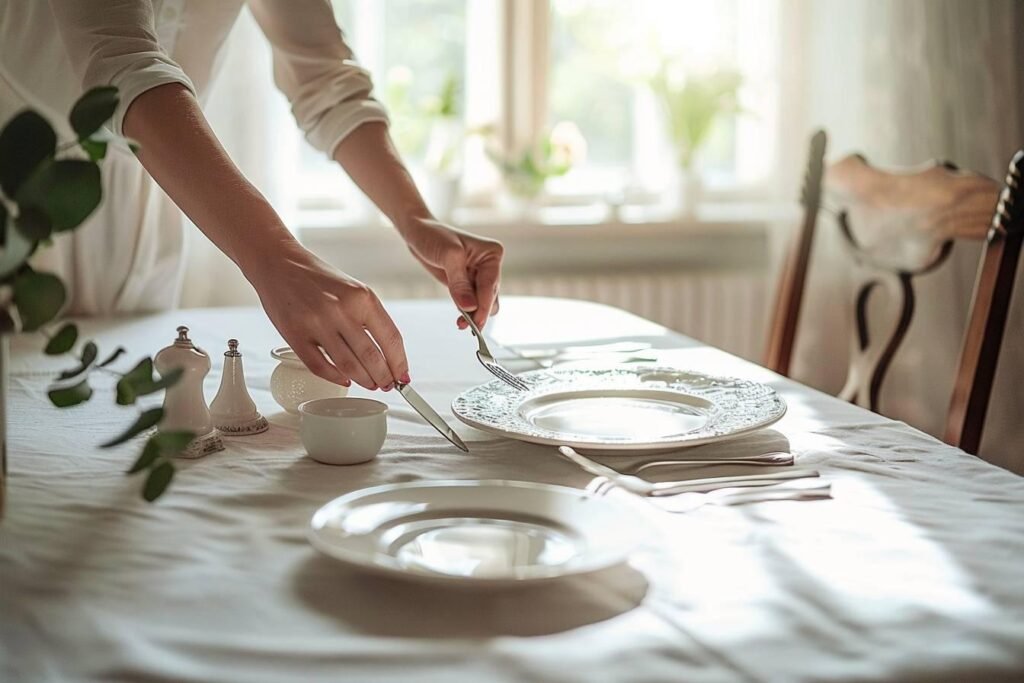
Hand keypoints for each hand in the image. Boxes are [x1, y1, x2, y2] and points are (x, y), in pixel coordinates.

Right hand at [248, 244, 407, 389]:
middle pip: (372, 357)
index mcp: (361, 297)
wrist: (279, 263)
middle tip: (387, 385)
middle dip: (384, 377)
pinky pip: (319, 366)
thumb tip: (388, 355)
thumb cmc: (319, 278)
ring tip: (370, 384)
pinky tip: (345, 379)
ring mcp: (316, 323)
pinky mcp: (294, 335)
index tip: (403, 377)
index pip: (391, 339)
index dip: (400, 363)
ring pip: (348, 366)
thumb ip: (369, 318)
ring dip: (363, 380)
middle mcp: (341, 310)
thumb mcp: (353, 290)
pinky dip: (335, 377)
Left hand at [402, 218, 504, 329]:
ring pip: (484, 304)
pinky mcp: (468, 284)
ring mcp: (480, 276)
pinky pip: (473, 304)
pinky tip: (460, 320)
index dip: (483, 306)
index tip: (476, 323)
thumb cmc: (433, 236)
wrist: (419, 233)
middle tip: (464, 325)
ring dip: (474, 315)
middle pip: (491, 297)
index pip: (491, 285)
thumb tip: (470, 307)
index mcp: (492, 254)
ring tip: (460, 323)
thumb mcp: (448, 256)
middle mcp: (490, 265)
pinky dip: (467, 313)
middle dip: (479, 312)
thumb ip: (460, 283)